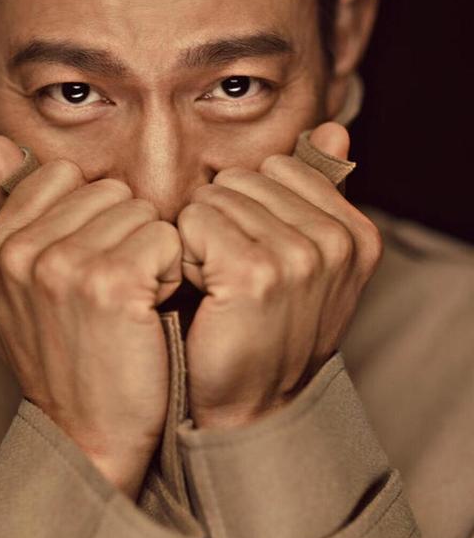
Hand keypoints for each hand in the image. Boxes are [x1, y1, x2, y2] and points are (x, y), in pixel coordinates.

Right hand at [0, 136, 182, 498]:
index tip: (87, 269)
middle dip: (124, 234)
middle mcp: (18, 251)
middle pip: (108, 191)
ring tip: (130, 305)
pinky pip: (166, 238)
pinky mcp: (110, 284)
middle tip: (112, 294)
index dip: (92, 218)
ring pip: (142, 212)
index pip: (63, 176)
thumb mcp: (20, 286)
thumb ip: (12, 210)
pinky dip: (171, 273)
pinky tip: (150, 312)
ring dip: (150, 255)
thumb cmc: (66, 357)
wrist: (89, 438)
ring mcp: (60, 266)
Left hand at [177, 122, 382, 428]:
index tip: (254, 259)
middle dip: (220, 222)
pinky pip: (194, 221)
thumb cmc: (265, 330)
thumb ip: (316, 194)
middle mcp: (336, 241)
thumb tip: (331, 129)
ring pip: (212, 198)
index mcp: (354, 233)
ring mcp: (301, 257)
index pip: (276, 168)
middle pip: (240, 179)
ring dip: (199, 241)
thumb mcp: (304, 261)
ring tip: (217, 289)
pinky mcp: (256, 273)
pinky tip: (201, 294)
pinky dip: (183, 255)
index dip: (247, 209)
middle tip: (230, 278)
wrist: (249, 408)